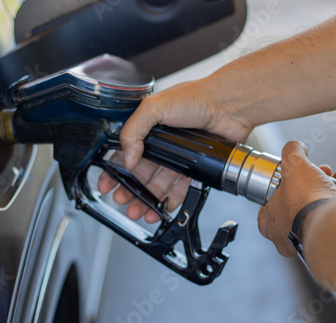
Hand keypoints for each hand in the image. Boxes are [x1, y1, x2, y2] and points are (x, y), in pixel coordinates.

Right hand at [98, 78, 254, 221]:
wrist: (229, 105)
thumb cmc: (196, 97)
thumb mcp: (154, 106)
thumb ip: (134, 130)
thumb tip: (127, 157)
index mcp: (147, 130)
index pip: (124, 154)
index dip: (114, 171)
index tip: (107, 185)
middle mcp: (161, 144)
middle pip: (140, 174)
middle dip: (129, 191)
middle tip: (123, 201)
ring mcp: (177, 157)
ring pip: (157, 184)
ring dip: (147, 200)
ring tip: (140, 211)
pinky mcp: (194, 167)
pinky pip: (179, 188)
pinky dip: (170, 200)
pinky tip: (162, 208)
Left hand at [257, 141, 335, 256]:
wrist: (332, 224)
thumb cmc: (305, 202)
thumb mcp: (293, 165)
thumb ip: (291, 152)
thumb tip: (295, 146)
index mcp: (268, 221)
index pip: (272, 199)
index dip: (288, 182)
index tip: (299, 173)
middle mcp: (284, 235)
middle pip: (298, 201)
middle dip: (313, 182)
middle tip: (323, 173)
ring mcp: (305, 240)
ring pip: (316, 210)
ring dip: (330, 189)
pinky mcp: (325, 241)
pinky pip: (331, 219)